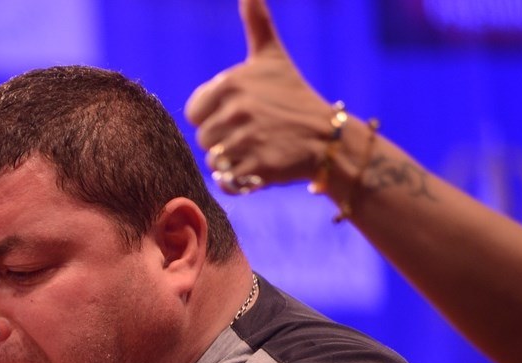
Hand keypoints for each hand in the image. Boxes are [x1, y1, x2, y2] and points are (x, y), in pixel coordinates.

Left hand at [184, 0, 336, 192]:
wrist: (327, 137)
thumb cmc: (292, 95)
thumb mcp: (271, 56)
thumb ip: (257, 22)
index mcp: (232, 82)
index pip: (194, 112)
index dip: (213, 116)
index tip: (240, 112)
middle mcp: (237, 110)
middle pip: (204, 139)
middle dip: (224, 140)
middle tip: (255, 131)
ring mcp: (247, 140)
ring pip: (214, 161)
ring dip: (232, 160)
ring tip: (259, 147)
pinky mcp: (257, 169)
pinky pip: (226, 181)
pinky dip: (239, 180)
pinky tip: (259, 167)